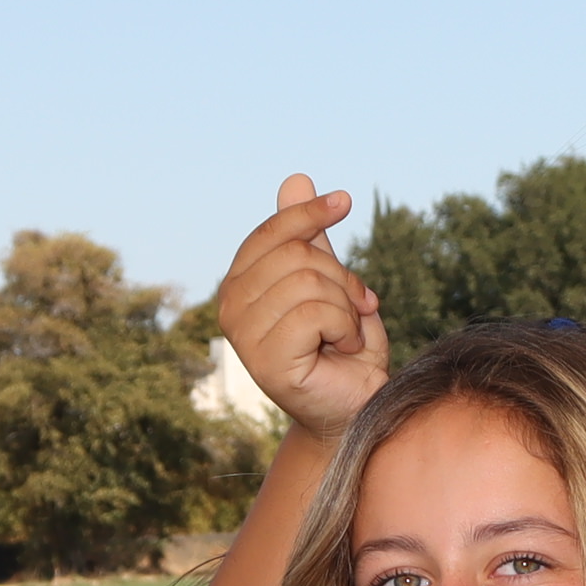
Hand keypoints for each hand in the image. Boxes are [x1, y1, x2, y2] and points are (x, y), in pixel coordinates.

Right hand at [213, 174, 392, 445]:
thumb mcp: (330, 282)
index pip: (271, 232)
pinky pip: (316, 313)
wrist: (354, 407)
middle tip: (355, 309)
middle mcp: (231, 306)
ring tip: (345, 334)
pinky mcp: (265, 359)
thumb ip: (311, 238)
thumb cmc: (342, 349)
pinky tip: (340, 350)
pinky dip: (344, 328)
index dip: (308, 213)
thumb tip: (296, 178)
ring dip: (346, 308)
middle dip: (341, 279)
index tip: (345, 201)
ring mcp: (243, 335)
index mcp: (240, 283)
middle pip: (297, 255)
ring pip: (309, 282)